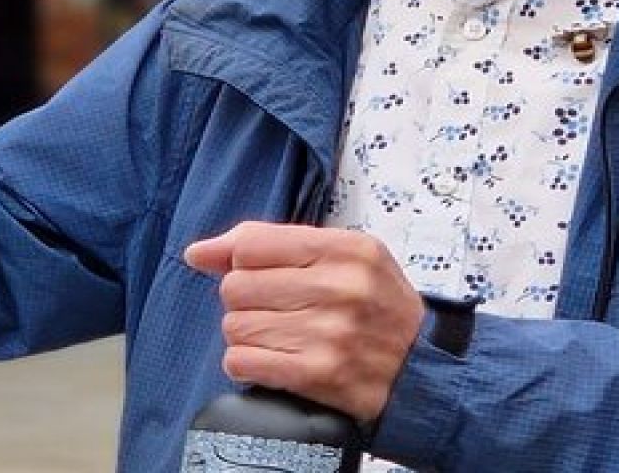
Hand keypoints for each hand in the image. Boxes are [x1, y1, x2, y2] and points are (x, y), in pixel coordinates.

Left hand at [184, 221, 423, 423]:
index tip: (255, 275)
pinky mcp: (320, 375)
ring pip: (236, 326)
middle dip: (244, 302)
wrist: (421, 368)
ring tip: (279, 338)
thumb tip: (197, 253)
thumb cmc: (375, 306)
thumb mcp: (342, 257)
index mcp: (347, 249)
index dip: (240, 262)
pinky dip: (247, 364)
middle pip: (237, 287)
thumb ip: (270, 244)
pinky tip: (272, 361)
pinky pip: (242, 362)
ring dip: (247, 336)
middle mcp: (341, 287)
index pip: (252, 244)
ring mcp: (331, 334)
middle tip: (274, 312)